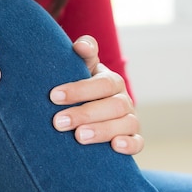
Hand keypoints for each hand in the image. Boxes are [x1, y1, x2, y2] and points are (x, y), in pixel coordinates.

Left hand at [49, 36, 143, 154]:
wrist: (89, 114)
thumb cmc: (81, 91)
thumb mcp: (81, 70)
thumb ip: (83, 55)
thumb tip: (81, 45)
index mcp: (111, 82)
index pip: (102, 83)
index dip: (79, 89)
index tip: (54, 96)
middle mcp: (123, 100)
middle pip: (113, 105)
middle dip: (84, 113)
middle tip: (59, 122)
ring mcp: (130, 120)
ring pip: (126, 124)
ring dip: (103, 131)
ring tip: (79, 137)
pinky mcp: (133, 139)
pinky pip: (138, 143)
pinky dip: (129, 145)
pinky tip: (115, 146)